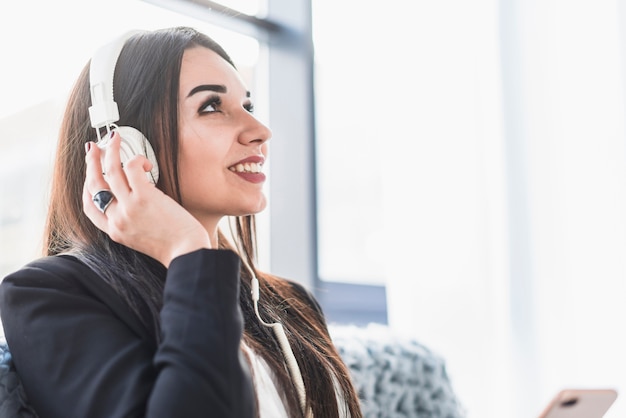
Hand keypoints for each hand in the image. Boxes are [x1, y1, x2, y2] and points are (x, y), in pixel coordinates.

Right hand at [83, 132, 210, 266]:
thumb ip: (132, 221)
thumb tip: (134, 198)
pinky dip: (137, 160)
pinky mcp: (143, 197)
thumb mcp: (142, 238)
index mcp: (115, 231)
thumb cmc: (174, 246)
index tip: (90, 172)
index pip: (89, 206)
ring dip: (110, 150)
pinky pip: (132, 168)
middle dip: (91, 162)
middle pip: (94, 184)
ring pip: (110, 171)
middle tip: (93, 148)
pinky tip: (145, 162)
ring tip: (114, 138)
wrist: (187, 253)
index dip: (87, 185)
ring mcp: (128, 207)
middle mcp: (116, 219)